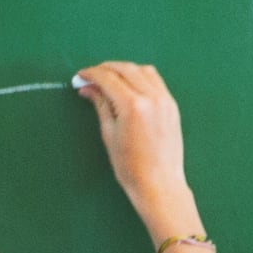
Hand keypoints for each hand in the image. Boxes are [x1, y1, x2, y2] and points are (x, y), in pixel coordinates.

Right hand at [74, 61, 195, 233]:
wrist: (159, 183)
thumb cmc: (131, 167)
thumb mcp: (109, 134)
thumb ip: (100, 105)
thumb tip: (88, 88)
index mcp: (133, 106)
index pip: (109, 78)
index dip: (92, 74)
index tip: (81, 76)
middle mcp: (151, 98)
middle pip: (125, 69)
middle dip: (106, 68)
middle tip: (91, 76)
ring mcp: (164, 100)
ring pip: (142, 70)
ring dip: (124, 69)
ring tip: (110, 79)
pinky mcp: (171, 105)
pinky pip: (155, 81)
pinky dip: (139, 77)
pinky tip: (129, 86)